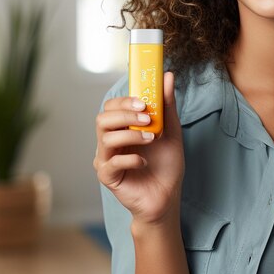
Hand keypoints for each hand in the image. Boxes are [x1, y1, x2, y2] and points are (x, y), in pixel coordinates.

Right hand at [94, 72, 184, 224]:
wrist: (168, 197)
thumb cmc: (167, 165)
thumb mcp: (171, 131)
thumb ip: (167, 105)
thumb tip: (167, 76)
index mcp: (122, 128)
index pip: (111, 106)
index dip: (124, 100)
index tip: (144, 101)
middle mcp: (110, 141)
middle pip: (102, 118)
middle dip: (125, 114)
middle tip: (148, 119)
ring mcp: (107, 159)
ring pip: (105, 138)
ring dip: (131, 135)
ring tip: (151, 140)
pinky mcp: (108, 177)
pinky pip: (111, 162)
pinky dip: (130, 158)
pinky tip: (144, 162)